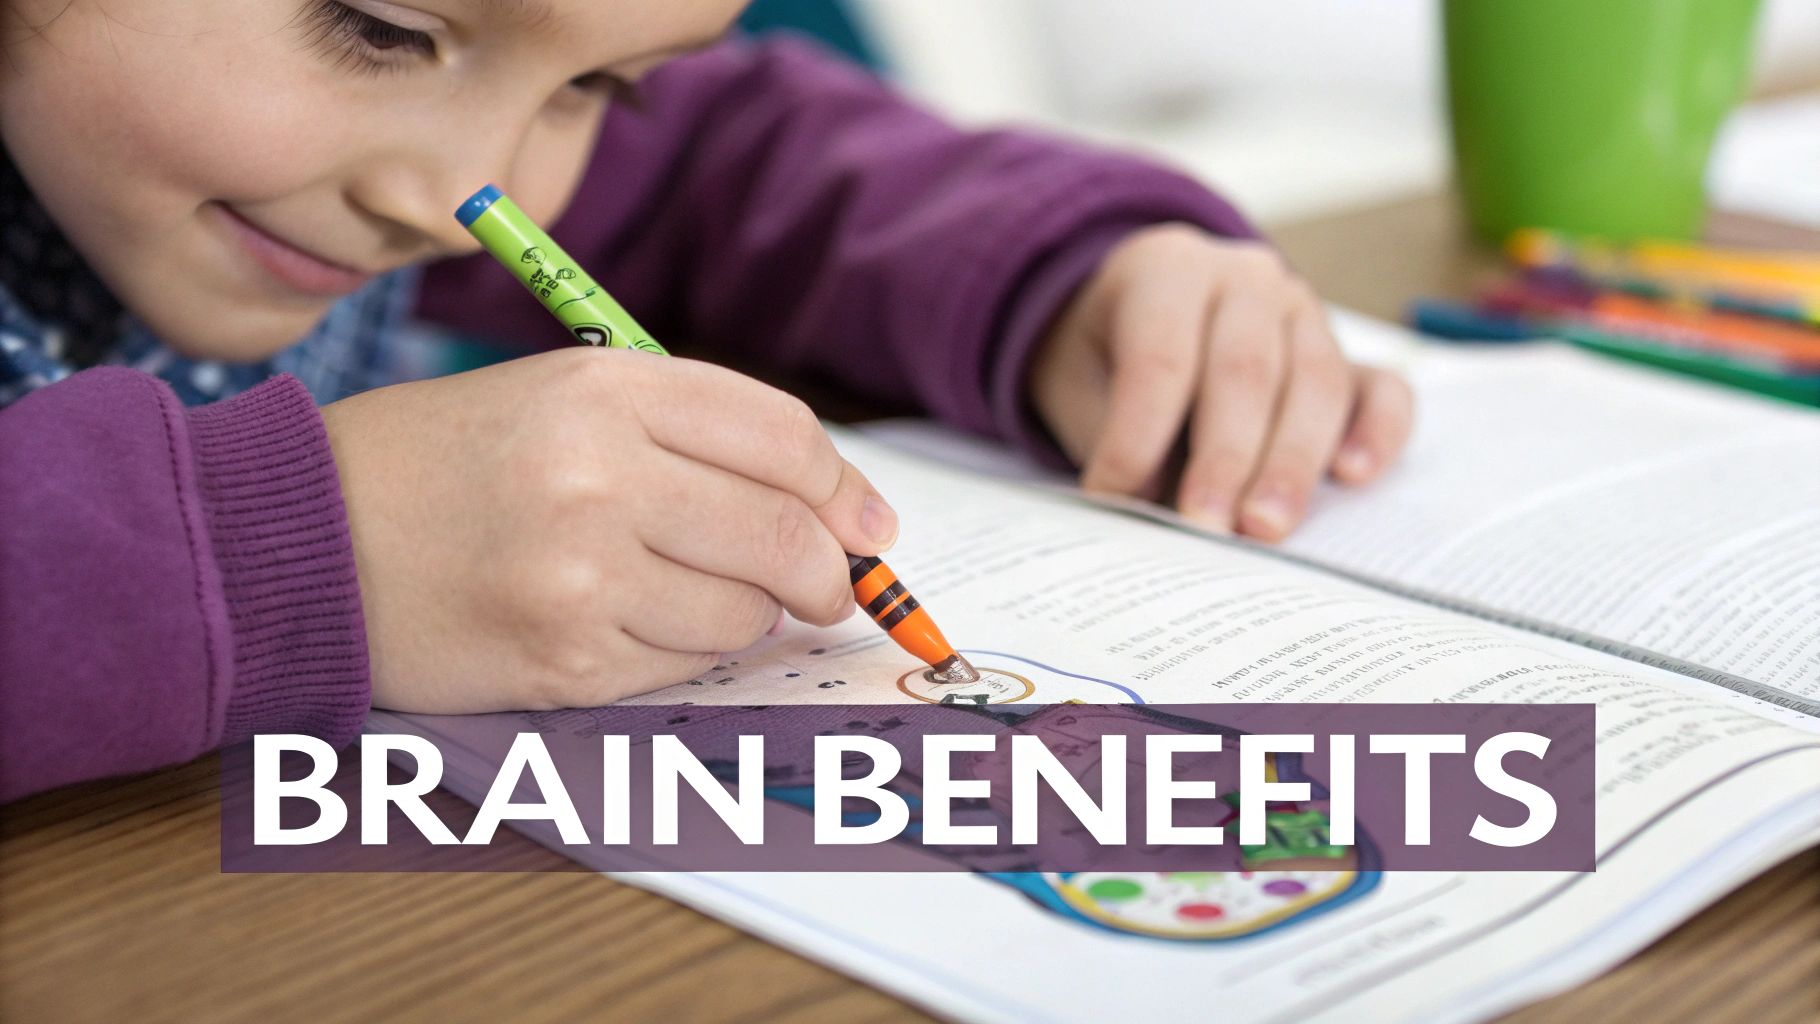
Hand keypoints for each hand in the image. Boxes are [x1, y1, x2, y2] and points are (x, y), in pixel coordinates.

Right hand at [320, 348, 896, 712]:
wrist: (302, 539)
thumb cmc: (442, 463)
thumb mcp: (562, 399)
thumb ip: (696, 436)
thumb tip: (845, 514)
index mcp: (606, 389)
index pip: (787, 440)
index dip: (845, 491)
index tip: (866, 527)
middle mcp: (600, 475)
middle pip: (786, 535)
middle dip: (826, 573)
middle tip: (823, 588)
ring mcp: (580, 574)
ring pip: (744, 613)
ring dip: (744, 615)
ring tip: (681, 590)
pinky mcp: (562, 660)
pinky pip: (682, 665)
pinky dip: (682, 652)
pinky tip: (626, 623)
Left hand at [1029, 225, 1412, 540]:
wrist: (1139, 313)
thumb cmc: (1107, 356)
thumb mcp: (1083, 383)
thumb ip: (1116, 436)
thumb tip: (1155, 511)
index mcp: (1168, 271)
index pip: (1161, 359)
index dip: (1138, 436)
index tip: (1117, 499)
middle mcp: (1246, 280)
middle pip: (1245, 372)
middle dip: (1225, 461)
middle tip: (1208, 529)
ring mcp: (1306, 313)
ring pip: (1315, 383)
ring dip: (1292, 464)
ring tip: (1265, 529)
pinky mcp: (1350, 356)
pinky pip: (1382, 389)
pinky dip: (1377, 432)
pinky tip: (1352, 477)